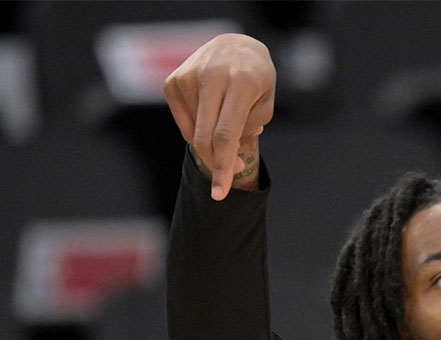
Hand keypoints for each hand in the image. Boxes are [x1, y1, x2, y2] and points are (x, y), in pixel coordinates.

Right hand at [164, 33, 275, 199]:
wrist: (235, 45)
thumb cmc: (257, 78)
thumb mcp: (267, 100)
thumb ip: (252, 126)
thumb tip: (229, 151)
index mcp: (240, 83)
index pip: (225, 136)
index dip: (223, 168)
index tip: (220, 194)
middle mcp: (211, 77)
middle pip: (205, 139)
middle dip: (215, 166)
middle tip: (226, 180)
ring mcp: (188, 78)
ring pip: (194, 133)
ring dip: (211, 142)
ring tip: (227, 121)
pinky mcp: (173, 81)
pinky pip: (183, 123)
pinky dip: (198, 130)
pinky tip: (212, 115)